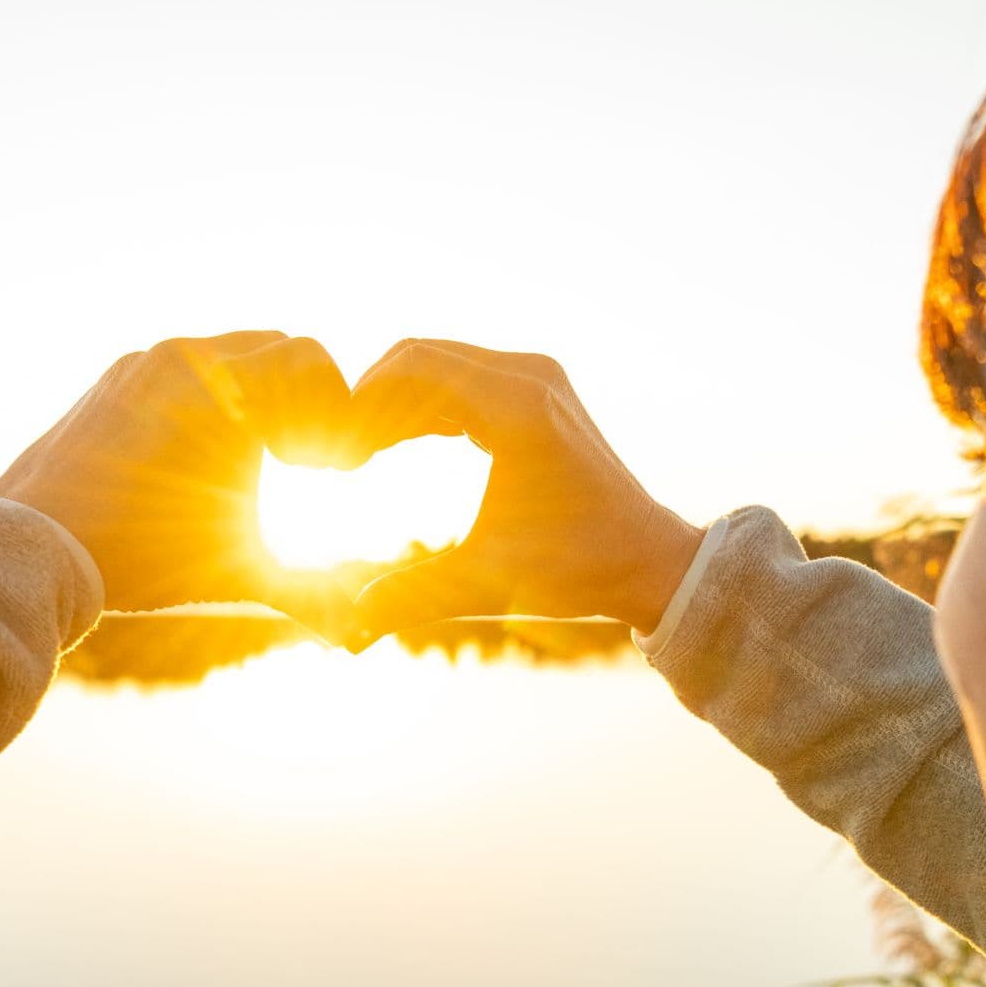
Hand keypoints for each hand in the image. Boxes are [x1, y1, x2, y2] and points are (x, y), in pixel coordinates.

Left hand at [0, 331, 362, 626]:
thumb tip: (358, 639)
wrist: (33, 550)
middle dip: (305, 400)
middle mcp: (187, 360)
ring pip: (230, 352)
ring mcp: (145, 362)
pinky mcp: (115, 376)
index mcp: (229, 391)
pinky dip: (210, 395)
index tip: (334, 471)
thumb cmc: (142, 566)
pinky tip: (199, 457)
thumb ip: (310, 599)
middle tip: (305, 464)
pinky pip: (183, 366)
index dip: (338, 412)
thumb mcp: (239, 578)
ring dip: (259, 395)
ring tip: (256, 459)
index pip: (312, 361)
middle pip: (279, 348)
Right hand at [341, 339, 700, 645]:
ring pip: (439, 364)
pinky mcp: (540, 390)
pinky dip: (424, 405)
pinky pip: (464, 377)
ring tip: (358, 454)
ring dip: (394, 402)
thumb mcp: (485, 583)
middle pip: (420, 357)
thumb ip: (410, 596)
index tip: (337, 457)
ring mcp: (538, 378)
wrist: (648, 561)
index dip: (361, 403)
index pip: (412, 367)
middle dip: (371, 401)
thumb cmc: (576, 570)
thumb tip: (346, 629)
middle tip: (339, 457)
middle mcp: (530, 377)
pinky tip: (391, 445)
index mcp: (518, 410)